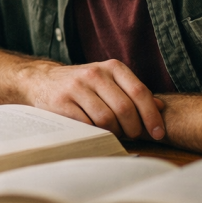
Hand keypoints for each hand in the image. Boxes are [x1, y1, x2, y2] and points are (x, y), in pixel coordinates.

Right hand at [20, 58, 165, 139]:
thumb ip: (132, 93)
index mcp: (111, 67)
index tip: (157, 133)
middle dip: (133, 128)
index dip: (151, 116)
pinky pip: (87, 125)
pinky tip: (97, 132)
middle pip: (124, 108)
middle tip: (132, 135)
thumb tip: (160, 107)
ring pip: (106, 119)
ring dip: (115, 132)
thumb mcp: (109, 82)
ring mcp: (76, 88)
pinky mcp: (61, 103)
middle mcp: (94, 74)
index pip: (139, 92)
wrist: (41, 80)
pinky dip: (96, 133)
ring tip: (114, 133)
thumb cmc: (82, 85)